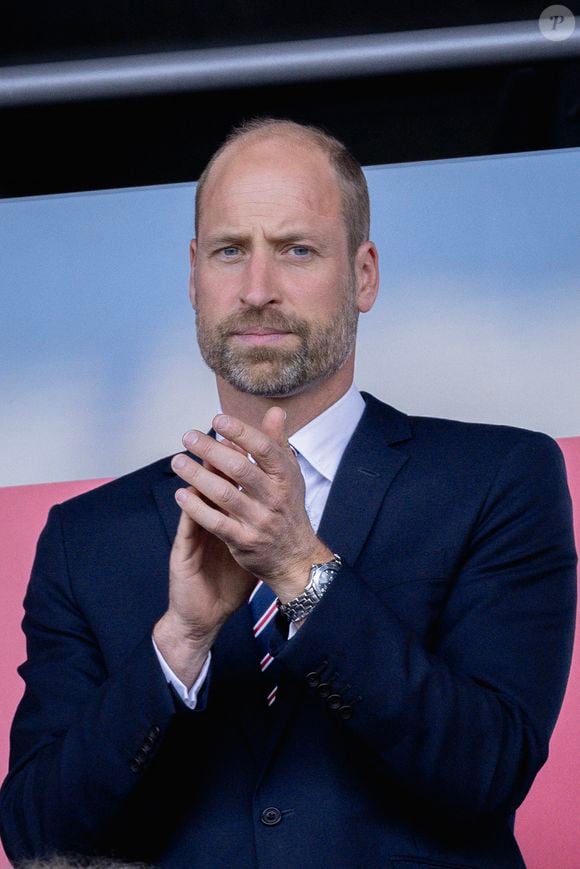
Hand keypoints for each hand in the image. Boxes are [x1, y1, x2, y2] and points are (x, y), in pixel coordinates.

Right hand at [153, 450, 255, 687]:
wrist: (205, 611)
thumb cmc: (226, 574)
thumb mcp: (248, 542)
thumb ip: (260, 518)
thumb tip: (280, 496)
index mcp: (223, 516)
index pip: (229, 482)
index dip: (239, 460)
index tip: (248, 438)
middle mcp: (206, 519)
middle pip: (212, 483)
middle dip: (217, 458)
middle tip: (222, 434)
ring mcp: (194, 533)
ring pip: (197, 499)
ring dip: (198, 476)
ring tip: (205, 454)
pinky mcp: (184, 551)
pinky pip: (188, 528)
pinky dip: (189, 511)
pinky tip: (186, 496)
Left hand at [171, 407, 332, 601]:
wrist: (295, 556)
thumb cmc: (287, 507)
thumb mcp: (289, 474)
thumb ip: (277, 443)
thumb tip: (274, 411)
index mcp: (285, 476)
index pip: (263, 449)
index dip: (240, 432)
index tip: (217, 419)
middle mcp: (274, 497)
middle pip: (240, 469)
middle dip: (211, 450)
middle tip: (188, 437)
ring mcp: (259, 520)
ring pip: (224, 494)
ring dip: (197, 476)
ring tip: (178, 461)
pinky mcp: (244, 541)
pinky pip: (216, 522)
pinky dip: (196, 508)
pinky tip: (180, 494)